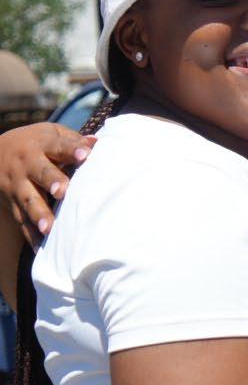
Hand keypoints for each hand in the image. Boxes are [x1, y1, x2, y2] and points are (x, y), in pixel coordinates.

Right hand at [0, 122, 92, 244]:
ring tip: (50, 228)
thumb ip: (73, 141)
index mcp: (41, 145)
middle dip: (51, 181)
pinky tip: (42, 249)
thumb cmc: (37, 144)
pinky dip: (30, 235)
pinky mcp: (12, 204)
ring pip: (28, 200)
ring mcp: (18, 185)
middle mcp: (27, 165)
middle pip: (40, 173)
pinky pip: (21, 221)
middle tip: (63, 191)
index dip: (71, 150)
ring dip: (39, 214)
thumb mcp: (50, 134)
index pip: (58, 146)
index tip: (85, 155)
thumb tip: (98, 144)